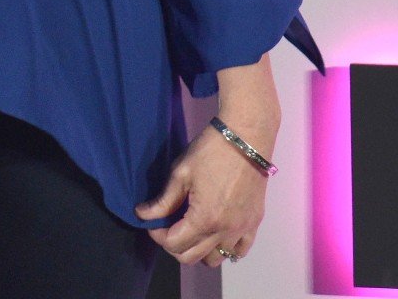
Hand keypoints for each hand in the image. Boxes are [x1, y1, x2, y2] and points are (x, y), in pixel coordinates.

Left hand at [134, 121, 271, 266]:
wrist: (246, 139)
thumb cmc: (210, 152)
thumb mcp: (180, 174)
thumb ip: (162, 200)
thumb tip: (142, 214)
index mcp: (205, 219)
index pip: (174, 244)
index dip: (157, 235)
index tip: (153, 222)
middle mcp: (225, 231)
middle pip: (192, 257)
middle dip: (174, 245)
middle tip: (167, 226)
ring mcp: (243, 230)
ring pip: (216, 259)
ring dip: (199, 250)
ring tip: (190, 230)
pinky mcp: (255, 224)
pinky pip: (240, 251)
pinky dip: (225, 249)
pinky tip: (214, 234)